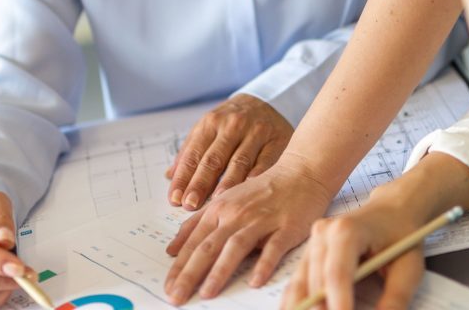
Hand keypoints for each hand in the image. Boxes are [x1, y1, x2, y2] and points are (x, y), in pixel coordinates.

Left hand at [164, 154, 332, 303]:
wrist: (300, 171)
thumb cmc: (262, 190)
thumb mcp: (226, 201)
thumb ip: (199, 222)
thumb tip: (173, 248)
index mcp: (220, 208)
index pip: (194, 241)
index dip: (179, 266)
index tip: (167, 287)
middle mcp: (237, 213)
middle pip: (209, 245)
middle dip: (190, 274)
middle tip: (176, 297)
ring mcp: (262, 220)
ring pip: (236, 246)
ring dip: (220, 270)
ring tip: (206, 293)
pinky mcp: (286, 226)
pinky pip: (273, 247)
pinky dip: (263, 264)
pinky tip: (254, 281)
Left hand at [166, 94, 293, 209]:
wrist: (267, 101)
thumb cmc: (231, 121)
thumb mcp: (208, 128)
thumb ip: (190, 151)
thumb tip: (169, 176)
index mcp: (212, 122)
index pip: (194, 153)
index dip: (184, 177)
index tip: (175, 198)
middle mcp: (233, 125)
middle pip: (214, 158)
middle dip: (200, 182)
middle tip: (190, 204)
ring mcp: (256, 132)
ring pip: (239, 162)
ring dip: (226, 184)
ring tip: (216, 202)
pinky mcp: (276, 141)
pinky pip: (265, 162)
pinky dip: (256, 178)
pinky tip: (248, 192)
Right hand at [282, 180, 428, 309]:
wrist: (391, 211)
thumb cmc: (400, 236)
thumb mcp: (408, 268)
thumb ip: (395, 300)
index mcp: (348, 230)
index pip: (337, 274)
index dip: (339, 305)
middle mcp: (323, 233)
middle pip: (317, 285)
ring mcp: (312, 242)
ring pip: (301, 287)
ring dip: (309, 308)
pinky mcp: (308, 253)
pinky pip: (296, 284)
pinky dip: (298, 304)